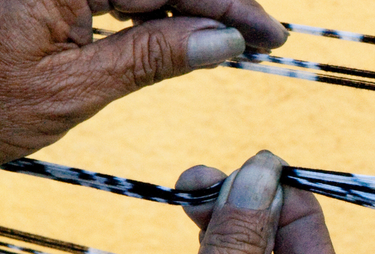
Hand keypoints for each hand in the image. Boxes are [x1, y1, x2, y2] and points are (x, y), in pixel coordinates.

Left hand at [0, 0, 287, 162]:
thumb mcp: (72, 89)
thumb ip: (153, 57)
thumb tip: (224, 40)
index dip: (227, 4)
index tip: (268, 32)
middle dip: (214, 6)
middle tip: (262, 37)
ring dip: (188, 12)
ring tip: (231, 41)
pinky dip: (150, 18)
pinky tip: (183, 36)